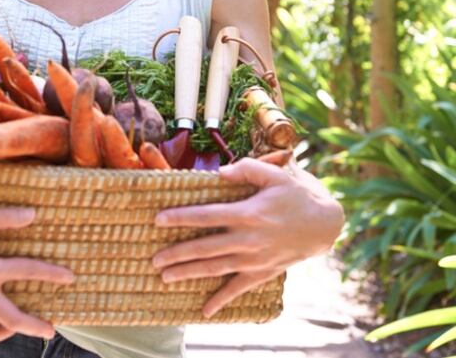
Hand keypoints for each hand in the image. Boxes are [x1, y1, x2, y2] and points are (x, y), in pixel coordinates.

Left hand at [151, 158, 343, 317]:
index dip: (181, 218)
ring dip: (189, 273)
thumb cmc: (296, 195)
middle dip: (177, 253)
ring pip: (216, 268)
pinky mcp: (262, 272)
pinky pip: (239, 289)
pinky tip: (204, 310)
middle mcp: (248, 238)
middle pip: (205, 247)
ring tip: (164, 276)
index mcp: (248, 213)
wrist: (324, 225)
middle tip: (154, 258)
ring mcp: (254, 258)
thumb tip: (220, 172)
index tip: (158, 220)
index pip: (207, 215)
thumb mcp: (276, 174)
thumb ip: (247, 169)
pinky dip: (221, 300)